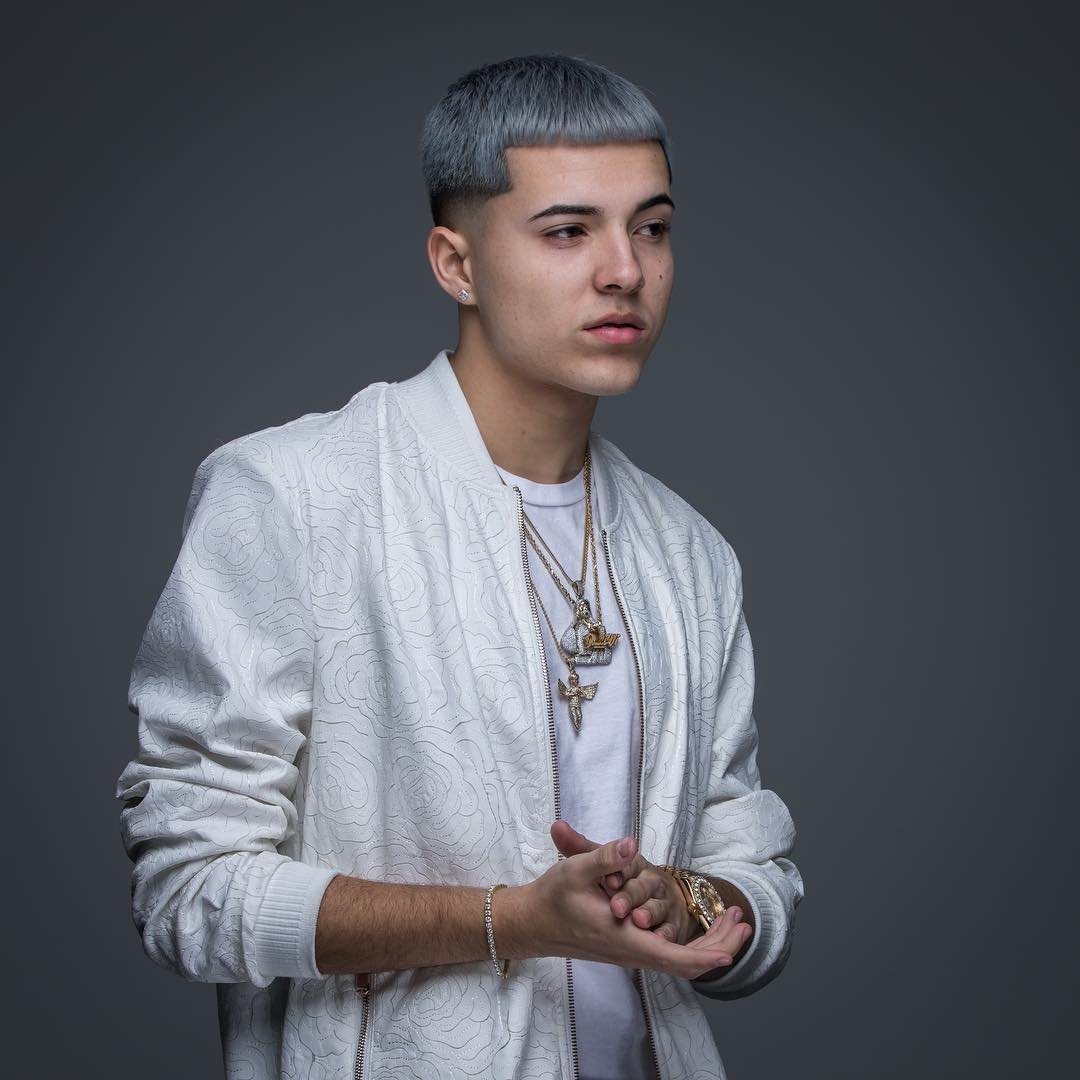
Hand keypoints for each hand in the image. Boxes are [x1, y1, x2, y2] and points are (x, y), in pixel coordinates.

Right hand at [550, 821, 752, 961]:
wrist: (533, 922)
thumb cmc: (553, 898)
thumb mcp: (574, 870)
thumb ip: (605, 857)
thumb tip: (633, 846)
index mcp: (623, 938)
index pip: (672, 959)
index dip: (705, 955)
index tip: (732, 951)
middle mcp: (632, 951)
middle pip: (686, 963)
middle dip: (720, 945)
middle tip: (743, 921)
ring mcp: (631, 950)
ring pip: (679, 959)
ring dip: (710, 941)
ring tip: (733, 917)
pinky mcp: (629, 944)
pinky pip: (668, 952)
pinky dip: (692, 941)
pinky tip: (704, 923)